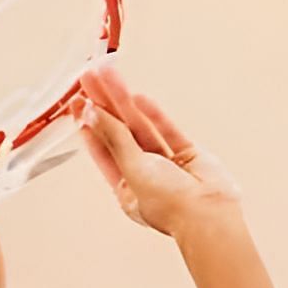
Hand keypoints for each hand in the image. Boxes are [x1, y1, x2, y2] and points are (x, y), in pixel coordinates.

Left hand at [75, 67, 240, 237]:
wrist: (209, 214)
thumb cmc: (169, 205)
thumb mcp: (134, 170)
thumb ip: (115, 139)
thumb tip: (92, 114)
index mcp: (127, 189)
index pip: (103, 151)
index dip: (90, 126)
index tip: (77, 102)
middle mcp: (145, 175)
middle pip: (120, 134)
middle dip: (104, 105)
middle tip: (90, 76)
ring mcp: (167, 164)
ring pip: (142, 127)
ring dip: (124, 101)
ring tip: (108, 73)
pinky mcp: (188, 154)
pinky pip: (167, 130)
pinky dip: (154, 114)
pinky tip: (138, 97)